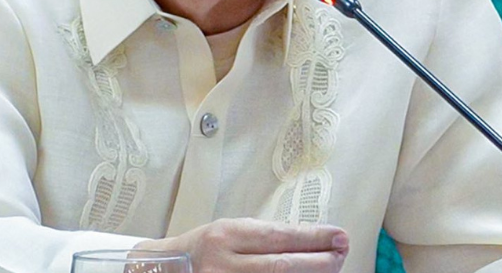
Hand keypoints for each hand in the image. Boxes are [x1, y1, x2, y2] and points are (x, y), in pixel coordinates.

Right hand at [136, 218, 349, 272]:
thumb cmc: (199, 249)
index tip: (338, 235)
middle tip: (342, 253)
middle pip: (281, 266)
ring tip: (331, 269)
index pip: (277, 237)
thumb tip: (308, 242)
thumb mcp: (226, 232)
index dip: (312, 238)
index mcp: (223, 237)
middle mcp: (222, 266)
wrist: (159, 272)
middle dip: (318, 260)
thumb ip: (262, 239)